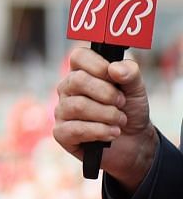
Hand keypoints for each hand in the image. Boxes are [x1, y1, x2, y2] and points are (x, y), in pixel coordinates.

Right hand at [54, 46, 156, 187]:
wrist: (135, 142)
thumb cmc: (130, 110)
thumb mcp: (136, 89)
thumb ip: (130, 74)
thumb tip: (114, 68)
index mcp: (82, 72)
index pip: (78, 56)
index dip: (97, 65)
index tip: (116, 77)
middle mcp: (67, 89)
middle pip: (77, 81)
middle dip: (107, 94)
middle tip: (122, 103)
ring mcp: (62, 111)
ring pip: (78, 106)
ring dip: (107, 115)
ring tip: (120, 121)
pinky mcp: (61, 133)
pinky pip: (75, 129)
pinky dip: (100, 131)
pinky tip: (111, 133)